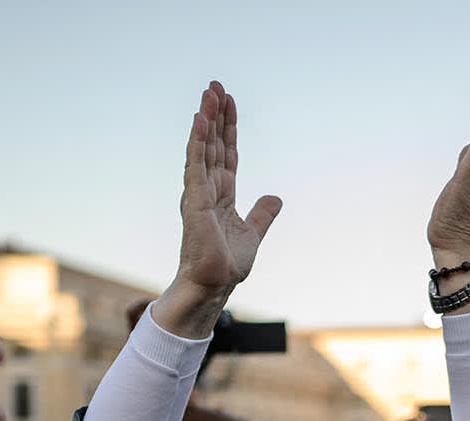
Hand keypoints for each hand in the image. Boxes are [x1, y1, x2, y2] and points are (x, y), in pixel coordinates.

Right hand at [150, 82, 282, 337]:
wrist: (214, 285)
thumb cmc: (227, 265)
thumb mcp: (253, 234)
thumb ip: (262, 214)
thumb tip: (276, 197)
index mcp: (222, 195)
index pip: (226, 154)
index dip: (229, 128)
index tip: (229, 102)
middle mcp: (207, 190)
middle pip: (213, 145)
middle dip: (216, 116)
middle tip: (216, 86)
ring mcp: (198, 194)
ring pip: (202, 149)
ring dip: (206, 121)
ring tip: (208, 94)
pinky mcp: (194, 201)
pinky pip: (196, 165)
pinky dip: (198, 142)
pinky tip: (201, 121)